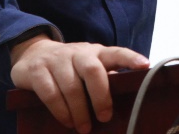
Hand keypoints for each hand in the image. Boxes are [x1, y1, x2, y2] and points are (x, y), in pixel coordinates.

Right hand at [10, 35, 148, 132]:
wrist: (33, 53)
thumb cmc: (70, 67)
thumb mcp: (88, 68)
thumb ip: (105, 80)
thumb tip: (127, 102)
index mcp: (95, 53)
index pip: (116, 52)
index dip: (130, 58)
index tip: (145, 65)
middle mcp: (77, 53)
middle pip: (92, 70)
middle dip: (100, 96)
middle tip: (104, 118)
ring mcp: (56, 60)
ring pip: (70, 85)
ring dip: (79, 110)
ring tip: (84, 128)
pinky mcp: (37, 70)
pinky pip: (50, 93)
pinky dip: (60, 111)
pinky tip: (66, 121)